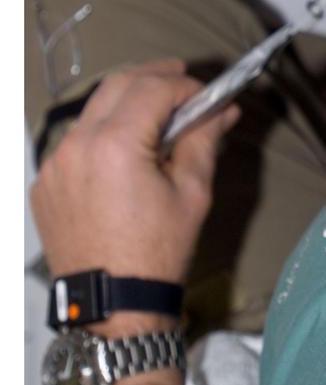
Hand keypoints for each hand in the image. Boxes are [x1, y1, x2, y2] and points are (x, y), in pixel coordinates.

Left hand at [29, 59, 239, 284]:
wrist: (114, 306)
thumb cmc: (157, 253)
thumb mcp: (192, 192)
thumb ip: (204, 139)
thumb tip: (222, 109)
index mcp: (115, 146)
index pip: (153, 88)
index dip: (185, 85)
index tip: (205, 95)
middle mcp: (76, 147)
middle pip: (117, 85)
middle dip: (153, 78)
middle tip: (182, 83)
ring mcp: (54, 166)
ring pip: (92, 112)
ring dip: (126, 106)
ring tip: (157, 119)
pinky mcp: (45, 185)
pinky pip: (75, 144)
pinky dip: (102, 136)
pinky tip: (126, 154)